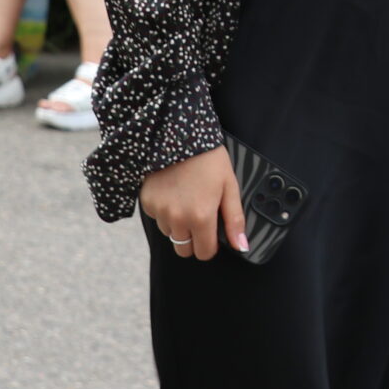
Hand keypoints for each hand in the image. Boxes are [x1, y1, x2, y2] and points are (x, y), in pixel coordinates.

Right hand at [140, 146, 245, 260]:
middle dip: (193, 240)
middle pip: (184, 250)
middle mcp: (178, 219)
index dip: (211, 245)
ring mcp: (159, 212)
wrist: (179, 135)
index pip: (204, 253)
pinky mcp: (146, 203)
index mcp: (201, 217)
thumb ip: (234, 219)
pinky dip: (165, 212)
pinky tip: (173, 192)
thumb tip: (242, 246)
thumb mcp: (229, 185)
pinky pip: (157, 219)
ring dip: (178, 225)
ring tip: (186, 199)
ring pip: (170, 234)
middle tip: (199, 217)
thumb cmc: (209, 160)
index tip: (213, 232)